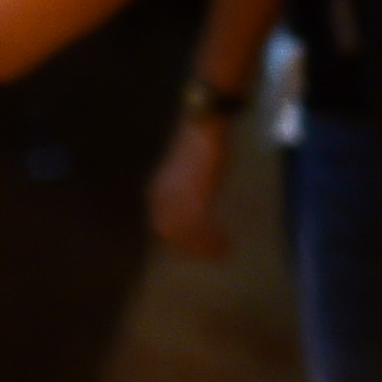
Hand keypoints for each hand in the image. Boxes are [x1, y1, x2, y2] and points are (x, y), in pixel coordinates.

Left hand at [148, 114, 233, 258]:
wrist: (202, 126)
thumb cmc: (198, 145)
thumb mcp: (186, 174)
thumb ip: (185, 194)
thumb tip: (195, 215)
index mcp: (155, 194)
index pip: (162, 229)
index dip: (180, 243)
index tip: (197, 251)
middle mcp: (159, 200)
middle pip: (172, 237)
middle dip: (194, 249)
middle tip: (215, 255)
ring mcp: (175, 202)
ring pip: (187, 236)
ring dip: (205, 248)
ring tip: (223, 253)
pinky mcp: (193, 200)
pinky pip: (200, 230)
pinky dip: (213, 241)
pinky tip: (225, 245)